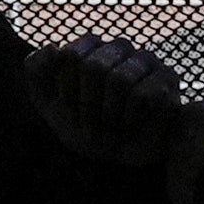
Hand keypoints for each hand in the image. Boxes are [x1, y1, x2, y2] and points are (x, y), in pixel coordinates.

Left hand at [31, 36, 182, 166]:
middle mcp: (119, 48)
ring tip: (108, 130)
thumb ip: (36, 70)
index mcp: (90, 47)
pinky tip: (128, 128)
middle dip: (86, 105)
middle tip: (88, 127)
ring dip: (108, 115)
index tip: (67, 110)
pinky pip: (145, 96)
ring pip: (120, 79)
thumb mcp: (48, 102)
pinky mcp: (167, 80)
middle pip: (94, 66)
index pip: (71, 55)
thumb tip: (52, 47)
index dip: (66, 89)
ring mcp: (146, 62)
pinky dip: (130, 119)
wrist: (117, 156)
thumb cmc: (83, 126)